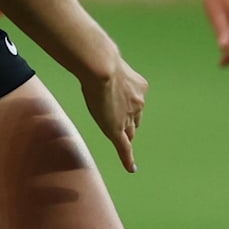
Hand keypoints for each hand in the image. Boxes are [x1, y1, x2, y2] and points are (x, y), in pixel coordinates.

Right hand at [80, 57, 148, 172]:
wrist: (102, 68)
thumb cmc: (100, 61)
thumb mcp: (108, 65)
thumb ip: (105, 70)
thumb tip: (90, 59)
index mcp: (138, 88)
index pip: (134, 105)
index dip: (129, 110)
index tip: (126, 113)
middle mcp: (138, 103)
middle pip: (133, 120)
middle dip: (128, 124)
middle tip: (122, 129)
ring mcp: (128, 117)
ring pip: (128, 131)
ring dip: (123, 134)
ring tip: (118, 140)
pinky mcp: (117, 129)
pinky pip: (124, 147)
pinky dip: (128, 159)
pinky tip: (131, 169)